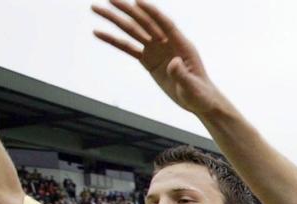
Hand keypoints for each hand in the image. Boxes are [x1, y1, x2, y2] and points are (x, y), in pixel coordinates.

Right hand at [93, 1, 228, 116]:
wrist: (199, 101)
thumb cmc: (200, 94)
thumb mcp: (192, 87)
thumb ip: (182, 75)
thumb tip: (173, 63)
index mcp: (182, 45)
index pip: (165, 24)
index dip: (152, 12)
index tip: (137, 1)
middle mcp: (167, 43)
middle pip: (144, 23)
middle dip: (126, 11)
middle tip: (109, 0)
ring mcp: (156, 50)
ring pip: (133, 31)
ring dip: (114, 20)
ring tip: (96, 9)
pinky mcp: (148, 60)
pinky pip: (128, 48)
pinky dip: (113, 41)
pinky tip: (98, 33)